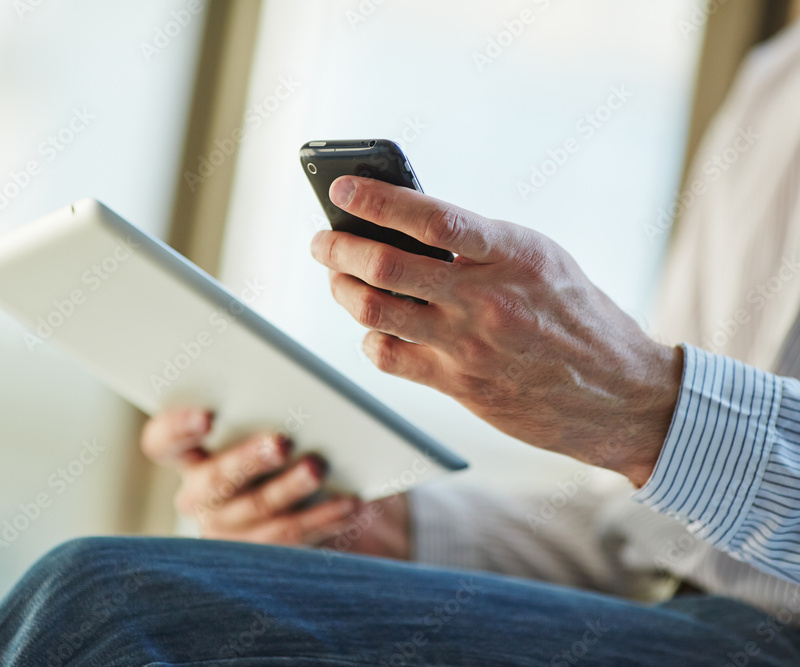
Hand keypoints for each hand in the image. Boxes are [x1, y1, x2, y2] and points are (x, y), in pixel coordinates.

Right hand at [140, 406, 410, 557]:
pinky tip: (349, 503)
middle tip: (281, 443)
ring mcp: (230, 529)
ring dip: (290, 488)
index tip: (207, 416)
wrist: (324, 499)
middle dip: (248, 460)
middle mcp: (201, 495)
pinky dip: (322, 517)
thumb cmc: (291, 442)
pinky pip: (290, 537)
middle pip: (215, 480)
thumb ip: (265, 407)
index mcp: (190, 453)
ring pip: (256, 510)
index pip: (162, 442)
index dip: (177, 429)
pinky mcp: (263, 555)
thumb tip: (294, 387)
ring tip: (317, 469)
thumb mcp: (271, 421)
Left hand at [310, 176, 682, 486]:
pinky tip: (374, 327)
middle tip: (322, 241)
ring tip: (337, 278)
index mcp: (510, 253)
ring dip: (341, 290)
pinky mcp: (459, 385)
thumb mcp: (541, 260)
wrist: (621, 394)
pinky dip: (369, 337)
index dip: (376, 200)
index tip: (341, 190)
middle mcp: (485, 298)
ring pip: (375, 312)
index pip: (430, 217)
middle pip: (385, 267)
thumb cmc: (577, 316)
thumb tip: (406, 226)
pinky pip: (389, 357)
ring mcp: (469, 345)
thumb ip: (480, 244)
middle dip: (338, 248)